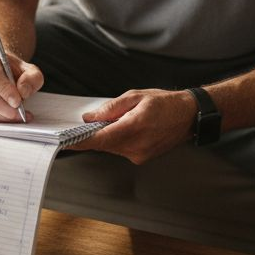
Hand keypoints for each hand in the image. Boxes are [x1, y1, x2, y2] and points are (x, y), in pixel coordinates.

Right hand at [0, 49, 43, 122]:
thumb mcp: (29, 69)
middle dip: (5, 108)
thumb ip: (32, 78)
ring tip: (19, 115)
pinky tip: (9, 116)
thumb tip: (23, 92)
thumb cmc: (13, 69)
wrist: (1, 69)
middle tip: (21, 113)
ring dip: (3, 116)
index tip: (18, 101)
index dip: (4, 90)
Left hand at [70, 89, 196, 163]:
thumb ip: (111, 108)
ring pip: (111, 147)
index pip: (99, 139)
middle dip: (93, 134)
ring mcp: (139, 154)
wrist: (189, 116)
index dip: (79, 141)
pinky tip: (125, 128)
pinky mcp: (142, 157)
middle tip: (89, 122)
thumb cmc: (166, 104)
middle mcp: (136, 146)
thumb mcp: (136, 96)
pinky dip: (117, 140)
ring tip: (118, 120)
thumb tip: (90, 117)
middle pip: (103, 144)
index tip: (64, 141)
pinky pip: (121, 149)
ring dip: (107, 136)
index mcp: (134, 127)